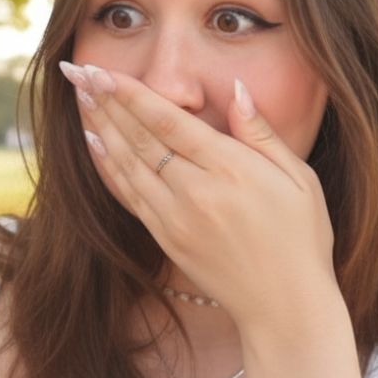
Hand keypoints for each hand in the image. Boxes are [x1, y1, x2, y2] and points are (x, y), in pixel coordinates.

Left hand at [59, 61, 340, 330]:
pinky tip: (93, 141)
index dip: (129, 93)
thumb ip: (260, 132)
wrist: (284, 306)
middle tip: (75, 71)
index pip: (168, 121)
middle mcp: (195, 192)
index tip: (100, 70)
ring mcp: (175, 217)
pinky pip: (128, 193)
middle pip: (139, 138)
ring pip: (127, 163)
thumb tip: (236, 89)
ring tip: (79, 97)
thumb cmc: (301, 238)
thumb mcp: (299, 178)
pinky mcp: (164, 237)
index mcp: (231, 170)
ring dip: (100, 127)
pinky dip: (108, 165)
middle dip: (104, 101)